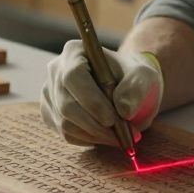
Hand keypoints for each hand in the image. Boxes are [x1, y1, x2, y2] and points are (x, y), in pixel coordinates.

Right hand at [40, 41, 163, 146]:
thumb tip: (124, 110)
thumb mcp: (143, 76)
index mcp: (74, 52)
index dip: (91, 100)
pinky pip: (66, 134)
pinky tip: (106, 135)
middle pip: (66, 104)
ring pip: (65, 123)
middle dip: (96, 125)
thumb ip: (136, 88)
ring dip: (95, 135)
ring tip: (119, 136)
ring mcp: (50, 93)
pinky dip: (89, 140)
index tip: (113, 119)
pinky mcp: (51, 114)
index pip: (74, 77)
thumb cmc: (132, 76)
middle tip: (123, 136)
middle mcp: (56, 71)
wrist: (125, 85)